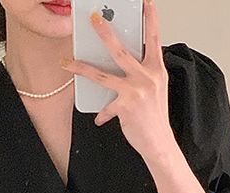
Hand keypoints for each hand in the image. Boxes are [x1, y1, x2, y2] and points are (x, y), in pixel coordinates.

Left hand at [61, 0, 175, 160]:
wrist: (160, 142)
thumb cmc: (155, 116)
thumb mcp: (155, 88)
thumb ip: (143, 72)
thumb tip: (123, 60)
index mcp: (157, 69)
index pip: (154, 38)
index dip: (150, 19)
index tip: (145, 2)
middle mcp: (147, 77)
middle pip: (121, 50)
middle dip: (105, 32)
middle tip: (93, 18)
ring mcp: (136, 91)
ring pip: (104, 74)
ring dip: (83, 67)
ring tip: (69, 62)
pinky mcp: (126, 106)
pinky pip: (106, 106)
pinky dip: (102, 113)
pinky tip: (98, 118)